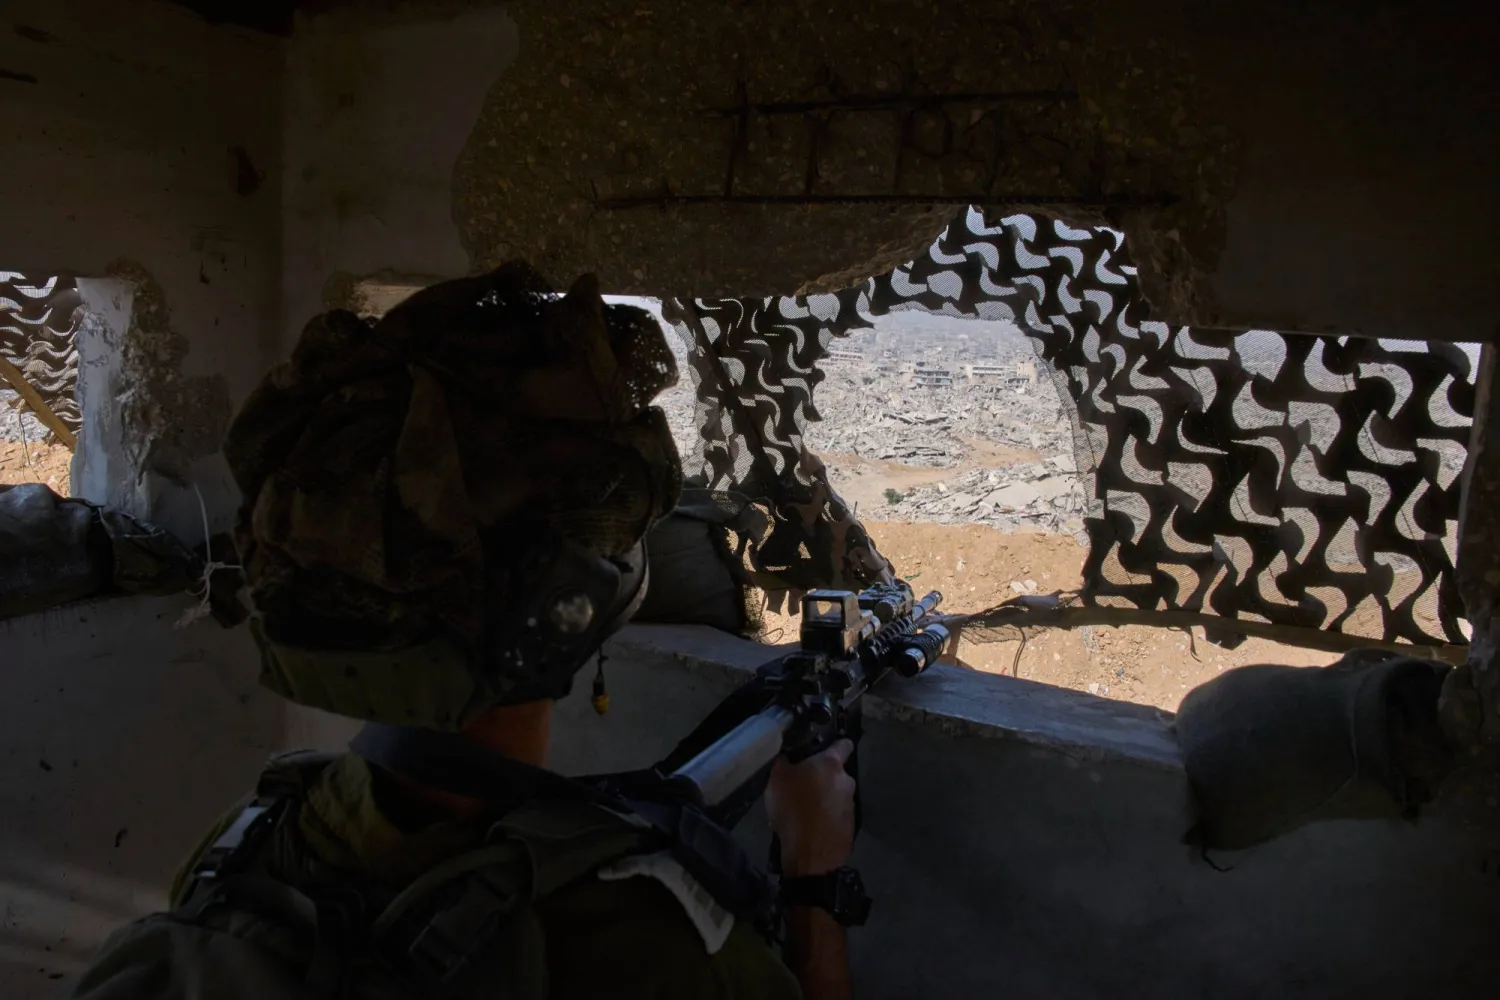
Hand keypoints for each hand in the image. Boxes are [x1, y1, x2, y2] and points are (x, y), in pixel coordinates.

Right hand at [765, 738, 855, 876]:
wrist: (811, 853)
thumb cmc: (794, 808)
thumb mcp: (777, 779)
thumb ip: (784, 762)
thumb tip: (787, 756)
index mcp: (831, 764)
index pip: (843, 744)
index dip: (834, 744)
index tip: (824, 748)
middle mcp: (846, 781)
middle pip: (836, 773)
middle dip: (822, 777)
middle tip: (802, 785)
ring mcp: (850, 805)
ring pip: (836, 795)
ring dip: (824, 798)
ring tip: (804, 810)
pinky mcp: (850, 826)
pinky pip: (836, 815)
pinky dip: (826, 817)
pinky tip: (811, 826)